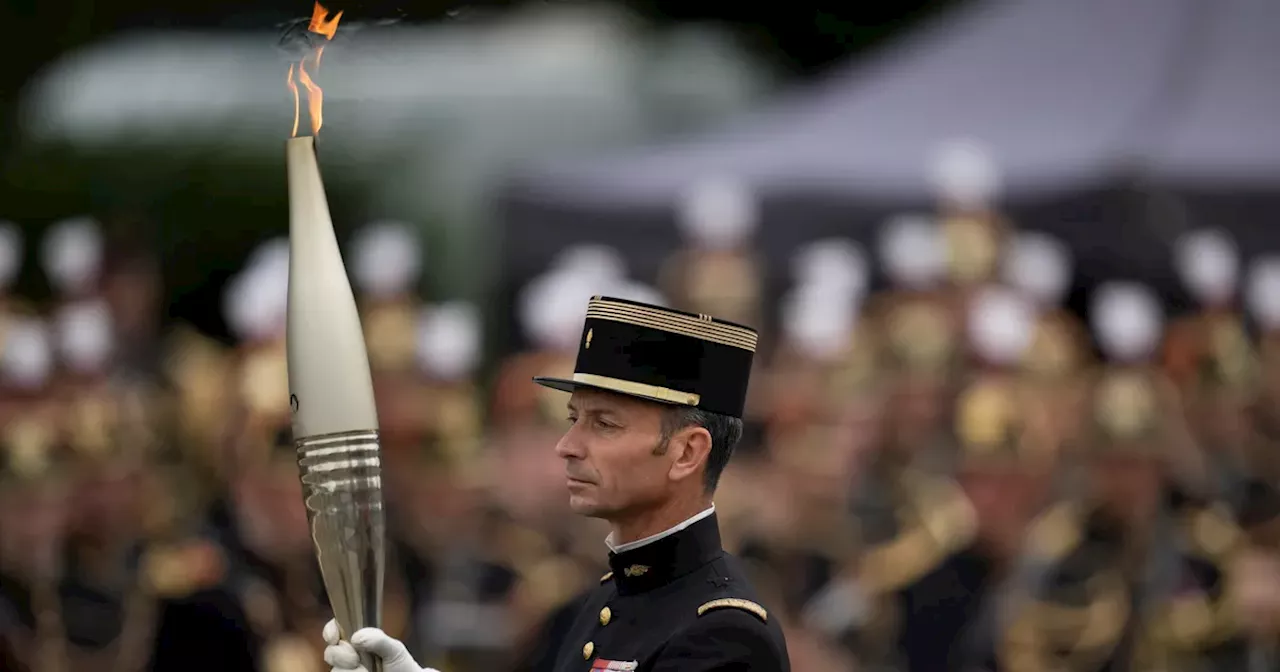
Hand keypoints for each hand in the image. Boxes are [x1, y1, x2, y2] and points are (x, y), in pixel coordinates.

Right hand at [322, 619, 438, 671]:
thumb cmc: (402, 667)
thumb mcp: (395, 649)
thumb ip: (378, 639)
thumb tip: (356, 637)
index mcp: (359, 640)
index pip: (337, 629)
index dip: (331, 631)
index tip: (334, 637)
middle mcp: (350, 656)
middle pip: (331, 652)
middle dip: (341, 655)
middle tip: (356, 660)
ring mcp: (349, 671)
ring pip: (335, 670)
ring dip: (351, 671)